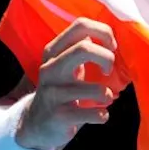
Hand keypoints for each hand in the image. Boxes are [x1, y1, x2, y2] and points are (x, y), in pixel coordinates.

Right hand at [17, 18, 120, 149]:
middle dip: (107, 58)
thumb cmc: (62, 89)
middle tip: (107, 70)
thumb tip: (112, 37)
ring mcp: (53, 93)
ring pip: (96, 89)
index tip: (112, 48)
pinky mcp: (59, 116)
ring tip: (105, 99)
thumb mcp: (66, 65)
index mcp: (54, 51)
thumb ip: (83, 48)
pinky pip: (94, 114)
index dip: (104, 33)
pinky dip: (103, 115)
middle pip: (84, 49)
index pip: (81, 26)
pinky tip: (99, 115)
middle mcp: (50, 68)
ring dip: (108, 95)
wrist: (36, 123)